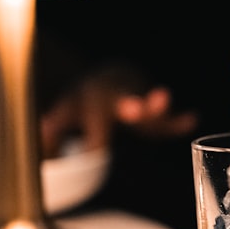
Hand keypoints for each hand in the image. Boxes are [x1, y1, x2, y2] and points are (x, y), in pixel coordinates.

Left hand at [39, 68, 198, 156]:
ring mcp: (139, 101)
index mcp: (94, 100)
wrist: (112, 74)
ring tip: (164, 96)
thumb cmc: (90, 97)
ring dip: (157, 104)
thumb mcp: (68, 109)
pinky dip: (178, 120)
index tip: (92, 154)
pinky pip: (167, 119)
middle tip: (131, 108)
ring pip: (150, 106)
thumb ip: (56, 124)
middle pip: (125, 102)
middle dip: (130, 105)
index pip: (94, 128)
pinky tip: (191, 118)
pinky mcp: (154, 109)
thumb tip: (38, 135)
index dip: (93, 143)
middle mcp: (118, 97)